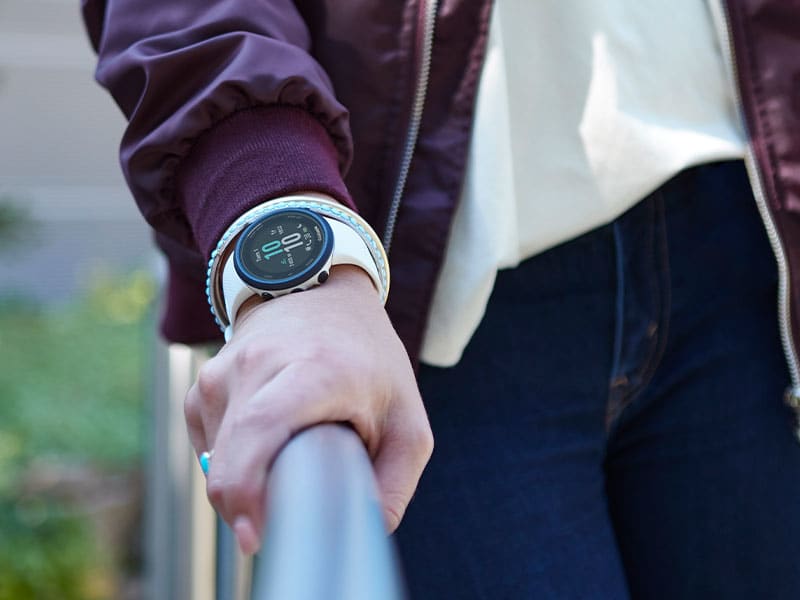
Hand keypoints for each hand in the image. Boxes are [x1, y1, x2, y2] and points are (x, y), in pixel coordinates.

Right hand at [184, 265, 432, 553]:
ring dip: (246, 477)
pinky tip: (267, 438)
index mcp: (314, 369)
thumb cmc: (368, 357)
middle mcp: (258, 364)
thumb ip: (395, 480)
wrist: (321, 290)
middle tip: (282, 515)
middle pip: (229, 457)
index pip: (261, 428)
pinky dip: (233, 457)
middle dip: (247, 505)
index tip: (256, 533)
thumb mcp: (405, 416)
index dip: (247, 487)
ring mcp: (223, 370)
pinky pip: (208, 442)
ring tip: (289, 447)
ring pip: (216, 458)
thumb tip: (364, 531)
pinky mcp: (203, 382)